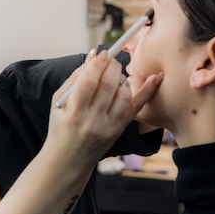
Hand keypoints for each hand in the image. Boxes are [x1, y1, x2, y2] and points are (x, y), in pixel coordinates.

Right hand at [47, 51, 161, 170]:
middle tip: (111, 59)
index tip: (102, 54)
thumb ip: (74, 78)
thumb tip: (93, 55)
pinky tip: (156, 78)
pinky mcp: (120, 129)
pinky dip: (147, 91)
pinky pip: (137, 108)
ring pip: (123, 94)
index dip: (97, 64)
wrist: (68, 160)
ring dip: (122, 78)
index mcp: (73, 113)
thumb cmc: (60, 127)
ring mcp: (109, 126)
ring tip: (114, 76)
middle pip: (108, 85)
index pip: (89, 82)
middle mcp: (93, 120)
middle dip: (112, 66)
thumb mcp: (58, 103)